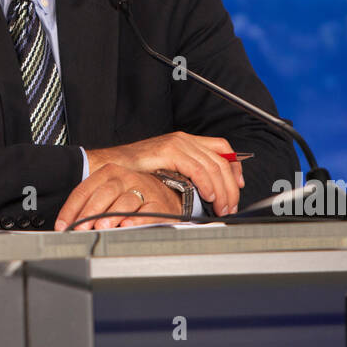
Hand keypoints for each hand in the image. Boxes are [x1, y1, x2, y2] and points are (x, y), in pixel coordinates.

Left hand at [55, 164, 181, 229]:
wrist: (168, 194)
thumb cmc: (134, 195)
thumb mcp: (111, 193)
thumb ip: (91, 205)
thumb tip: (70, 225)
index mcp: (109, 173)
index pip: (85, 189)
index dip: (72, 209)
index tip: (63, 226)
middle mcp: (126, 178)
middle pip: (105, 193)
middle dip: (90, 212)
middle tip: (80, 228)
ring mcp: (144, 190)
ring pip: (125, 201)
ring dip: (112, 215)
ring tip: (101, 227)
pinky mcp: (159, 204)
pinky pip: (146, 212)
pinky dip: (136, 220)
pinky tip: (127, 226)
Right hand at [87, 132, 243, 216]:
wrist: (109, 167)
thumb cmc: (134, 172)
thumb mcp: (166, 171)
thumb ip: (185, 176)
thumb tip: (207, 192)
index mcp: (185, 142)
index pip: (222, 149)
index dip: (235, 168)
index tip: (238, 185)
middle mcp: (184, 139)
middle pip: (221, 160)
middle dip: (231, 186)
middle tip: (231, 206)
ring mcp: (177, 143)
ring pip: (213, 166)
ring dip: (222, 190)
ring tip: (221, 207)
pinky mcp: (169, 151)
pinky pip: (197, 168)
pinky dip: (207, 184)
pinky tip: (209, 196)